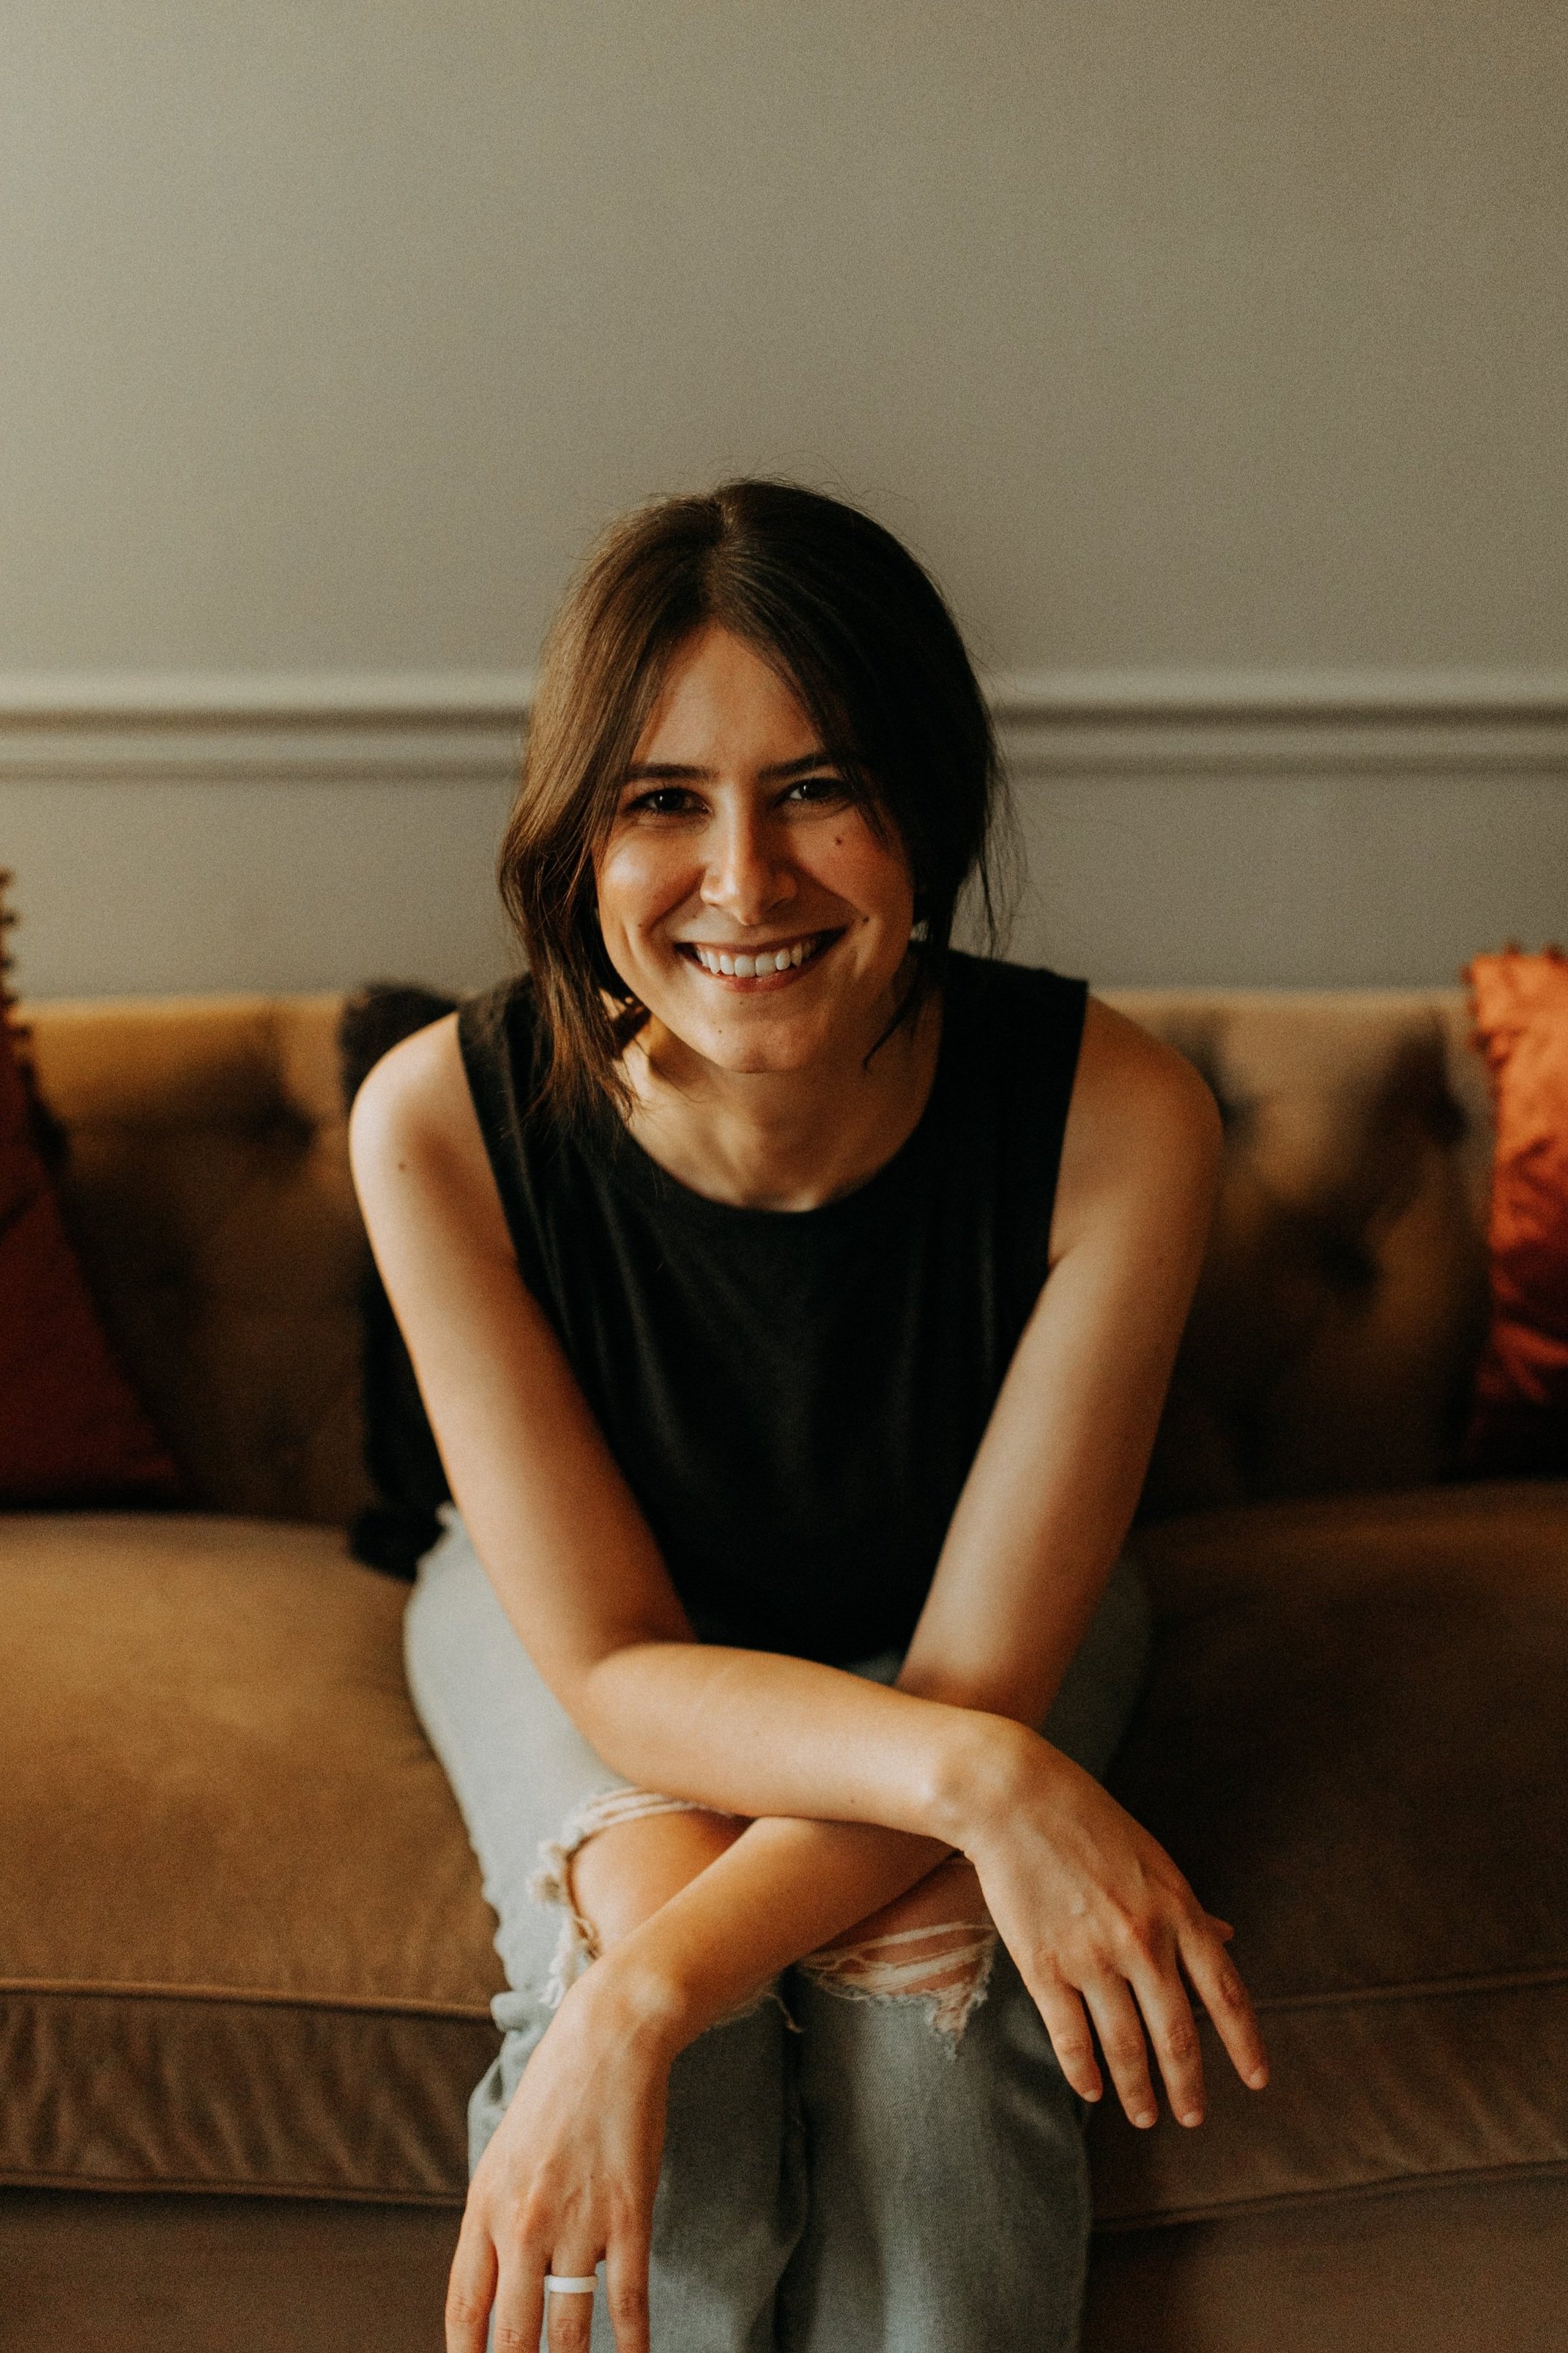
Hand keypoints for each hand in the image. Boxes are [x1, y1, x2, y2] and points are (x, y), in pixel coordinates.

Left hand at [444, 1967, 675, 2352]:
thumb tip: (492, 2295)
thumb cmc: (554, 2097)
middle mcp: (523, 2222)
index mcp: (485, 2207)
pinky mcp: (627, 2215)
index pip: (465, 2310)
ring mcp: (577, 2222)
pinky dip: (630, 2344)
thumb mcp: (503, 2157)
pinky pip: (626, 2300)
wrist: (607, 2040)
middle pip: (513, 2334)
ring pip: (568, 2329)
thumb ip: (495, 2225)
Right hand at [967, 1732, 1268, 2129]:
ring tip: (1144, 2116)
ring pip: (1125, 2047)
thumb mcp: (1155, 1861)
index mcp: (1178, 1912)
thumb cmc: (1090, 1823)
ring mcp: (1092, 1956)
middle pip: (1177, 2034)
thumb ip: (1191, 1908)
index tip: (1256, 2081)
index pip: (1225, 1994)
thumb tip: (1230, 1937)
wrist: (1016, 1797)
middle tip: (1192, 2117)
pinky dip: (1083, 2073)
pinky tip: (1091, 2090)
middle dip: (1187, 2086)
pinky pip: (1070, 2037)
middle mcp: (1143, 1941)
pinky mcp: (1044, 1965)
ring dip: (1138, 2091)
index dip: (1244, 2044)